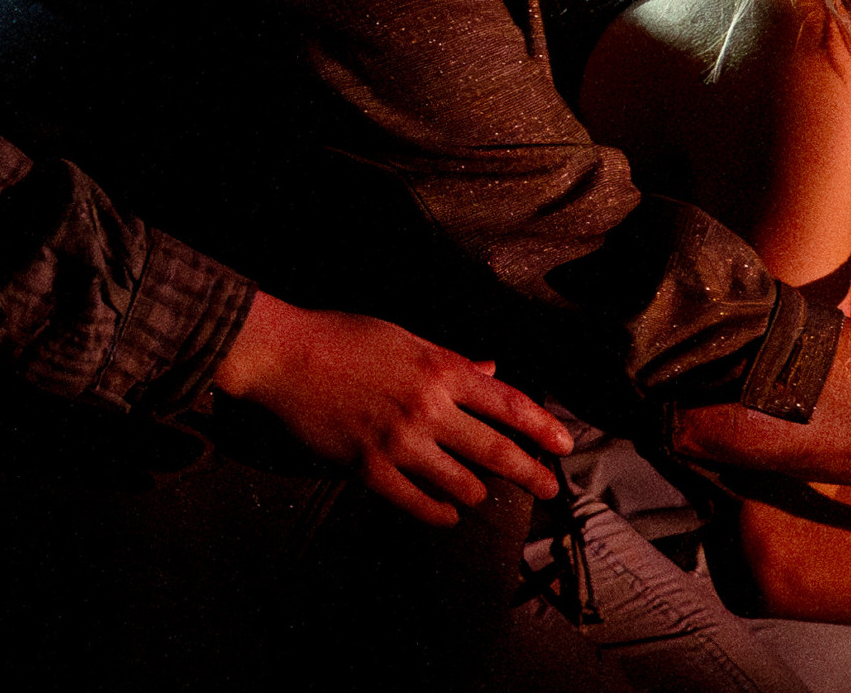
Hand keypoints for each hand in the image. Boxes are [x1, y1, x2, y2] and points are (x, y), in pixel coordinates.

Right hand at [213, 292, 573, 526]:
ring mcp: (400, 441)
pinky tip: (447, 514)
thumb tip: (490, 371)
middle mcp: (429, 407)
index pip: (509, 405)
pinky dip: (439, 512)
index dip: (542, 428)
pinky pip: (417, 502)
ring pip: (461, 483)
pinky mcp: (369, 467)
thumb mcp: (407, 337)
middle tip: (547, 487)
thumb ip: (452, 359)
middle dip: (529, 473)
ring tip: (478, 493)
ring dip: (476, 492)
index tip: (563, 445)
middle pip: (496, 450)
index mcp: (442, 369)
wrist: (287, 356)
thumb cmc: (345, 337)